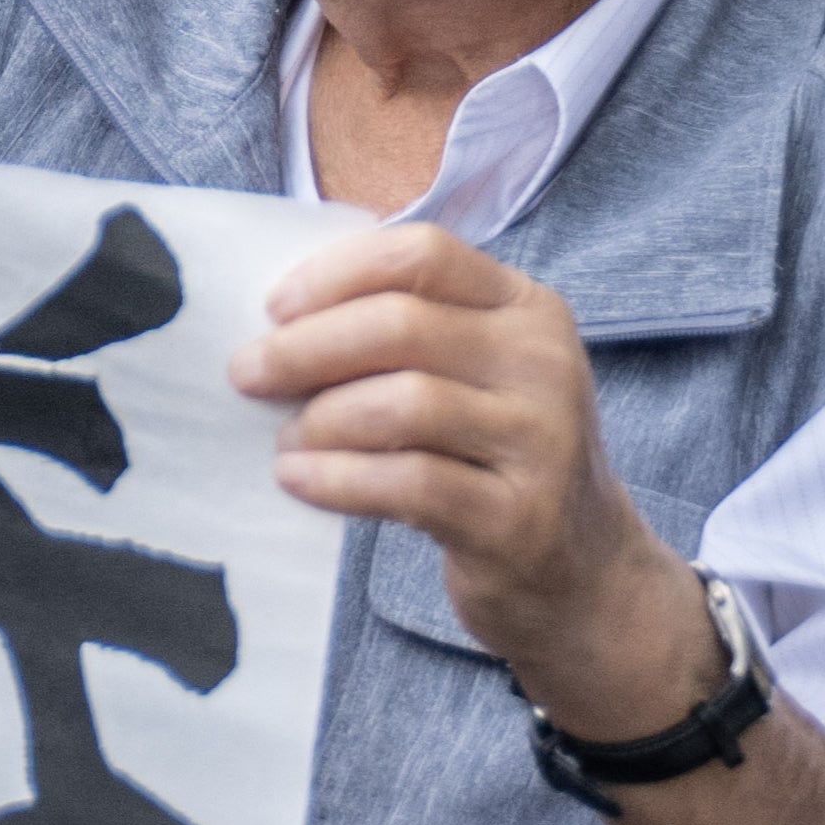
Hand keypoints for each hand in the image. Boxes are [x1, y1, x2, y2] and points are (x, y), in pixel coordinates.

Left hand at [240, 224, 699, 721]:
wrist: (579, 570)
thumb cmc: (489, 455)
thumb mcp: (468, 374)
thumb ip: (397, 330)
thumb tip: (275, 314)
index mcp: (527, 309)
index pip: (422, 254)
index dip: (334, 274)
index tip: (274, 308)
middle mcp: (545, 365)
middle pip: (400, 325)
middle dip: (303, 348)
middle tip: (245, 375)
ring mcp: (544, 442)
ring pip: (402, 403)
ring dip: (319, 420)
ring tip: (287, 441)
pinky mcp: (521, 519)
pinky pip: (407, 483)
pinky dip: (336, 478)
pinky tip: (299, 480)